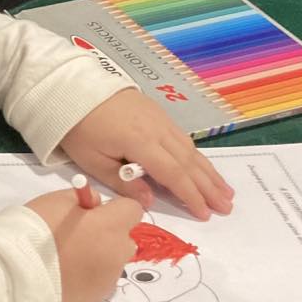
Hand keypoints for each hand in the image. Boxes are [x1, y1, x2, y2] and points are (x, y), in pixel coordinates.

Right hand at [26, 190, 142, 301]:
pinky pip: (101, 280)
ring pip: (113, 262)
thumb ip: (84, 199)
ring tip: (70, 259)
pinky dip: (90, 276)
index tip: (92, 213)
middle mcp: (117, 253)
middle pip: (125, 239)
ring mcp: (108, 278)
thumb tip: (95, 207)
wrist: (17, 274)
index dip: (114, 209)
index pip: (132, 209)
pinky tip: (67, 274)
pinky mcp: (96, 298)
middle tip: (79, 236)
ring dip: (100, 257)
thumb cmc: (37, 231)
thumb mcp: (57, 200)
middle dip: (109, 235)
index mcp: (111, 226)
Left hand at [60, 90, 233, 220]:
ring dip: (209, 172)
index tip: (205, 214)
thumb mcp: (92, 161)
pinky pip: (183, 138)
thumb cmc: (78, 128)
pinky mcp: (158, 113)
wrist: (74, 87)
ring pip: (190, 149)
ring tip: (225, 191)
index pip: (173, 174)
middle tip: (227, 206)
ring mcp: (160, 119)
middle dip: (209, 186)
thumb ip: (123, 183)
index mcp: (140, 142)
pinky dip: (197, 156)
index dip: (190, 195)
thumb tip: (150, 201)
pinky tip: (203, 167)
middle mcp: (157, 130)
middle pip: (189, 162)